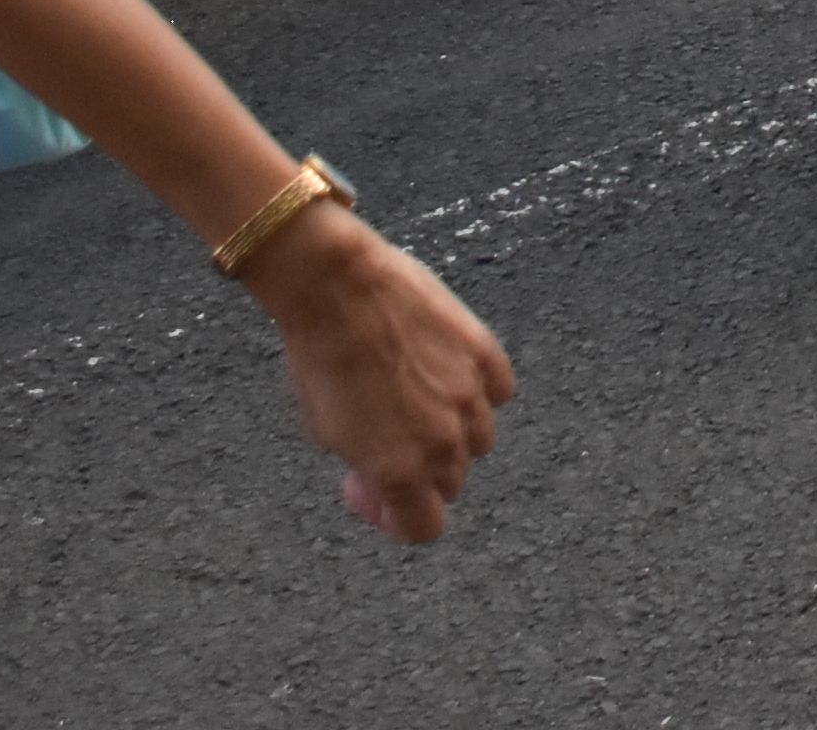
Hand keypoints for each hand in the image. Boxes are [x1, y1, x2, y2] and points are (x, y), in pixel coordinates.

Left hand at [247, 211, 510, 547]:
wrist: (336, 287)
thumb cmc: (318, 359)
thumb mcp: (327, 432)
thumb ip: (368, 467)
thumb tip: (386, 477)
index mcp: (399, 470)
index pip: (425, 529)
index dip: (398, 519)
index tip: (377, 494)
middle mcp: (443, 442)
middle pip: (452, 483)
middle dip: (423, 473)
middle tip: (391, 440)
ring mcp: (470, 396)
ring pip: (481, 441)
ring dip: (455, 434)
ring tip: (420, 402)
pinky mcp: (485, 353)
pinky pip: (498, 392)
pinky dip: (480, 392)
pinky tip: (449, 374)